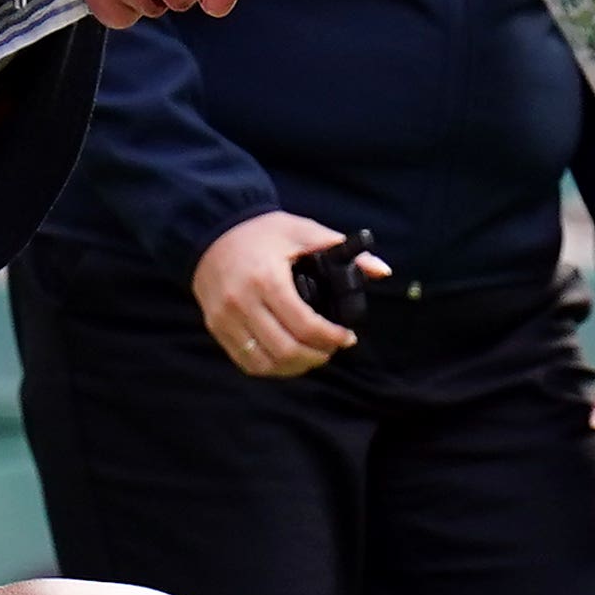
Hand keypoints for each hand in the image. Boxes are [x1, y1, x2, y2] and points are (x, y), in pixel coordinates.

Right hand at [194, 211, 367, 377]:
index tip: (346, 337)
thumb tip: (382, 270)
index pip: (304, 325)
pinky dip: (271, 367)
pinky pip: (246, 361)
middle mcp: (242, 302)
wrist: (212, 228)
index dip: (331, 338)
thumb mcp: (303, 231)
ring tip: (311, 356)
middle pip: (286, 349)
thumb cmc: (262, 231)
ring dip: (294, 367)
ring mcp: (225, 318)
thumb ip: (342, 249)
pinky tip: (287, 357)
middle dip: (317, 356)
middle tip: (331, 349)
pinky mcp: (216, 327)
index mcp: (266, 278)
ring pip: (265, 362)